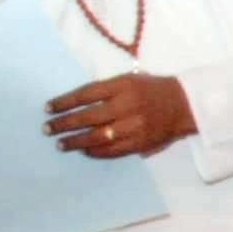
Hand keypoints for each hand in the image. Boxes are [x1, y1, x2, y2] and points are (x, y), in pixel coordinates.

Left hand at [45, 71, 195, 160]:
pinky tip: (83, 150)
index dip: (64, 102)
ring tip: (60, 144)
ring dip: (75, 141)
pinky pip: (112, 150)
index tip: (47, 108)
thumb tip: (75, 105)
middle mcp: (127, 106)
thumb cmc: (152, 89)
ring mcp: (134, 126)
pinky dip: (95, 151)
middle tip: (47, 129)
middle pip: (87, 116)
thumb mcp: (130, 80)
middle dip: (64, 123)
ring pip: (97, 136)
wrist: (185, 105)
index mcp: (123, 86)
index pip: (85, 94)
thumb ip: (105, 90)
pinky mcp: (140, 143)